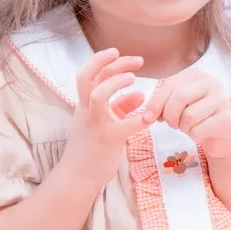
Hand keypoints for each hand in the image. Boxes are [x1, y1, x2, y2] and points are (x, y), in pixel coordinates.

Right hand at [58, 48, 148, 182]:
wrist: (78, 176)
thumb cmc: (91, 149)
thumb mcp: (105, 123)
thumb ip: (121, 107)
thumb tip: (140, 94)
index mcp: (84, 105)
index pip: (88, 74)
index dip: (102, 60)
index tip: (118, 53)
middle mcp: (86, 111)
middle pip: (88, 77)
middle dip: (109, 63)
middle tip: (135, 60)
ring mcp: (95, 124)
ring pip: (98, 95)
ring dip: (116, 83)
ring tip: (133, 78)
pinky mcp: (107, 140)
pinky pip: (124, 126)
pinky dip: (140, 118)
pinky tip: (152, 116)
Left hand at [145, 68, 230, 162]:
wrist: (224, 137)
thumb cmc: (197, 119)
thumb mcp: (178, 107)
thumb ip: (162, 105)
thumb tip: (146, 116)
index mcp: (196, 75)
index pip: (169, 85)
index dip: (155, 103)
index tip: (148, 118)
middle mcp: (211, 83)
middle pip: (179, 97)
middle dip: (170, 116)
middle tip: (173, 124)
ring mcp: (221, 100)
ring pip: (189, 116)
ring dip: (184, 127)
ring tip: (190, 127)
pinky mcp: (227, 119)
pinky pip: (198, 130)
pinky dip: (195, 136)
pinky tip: (201, 134)